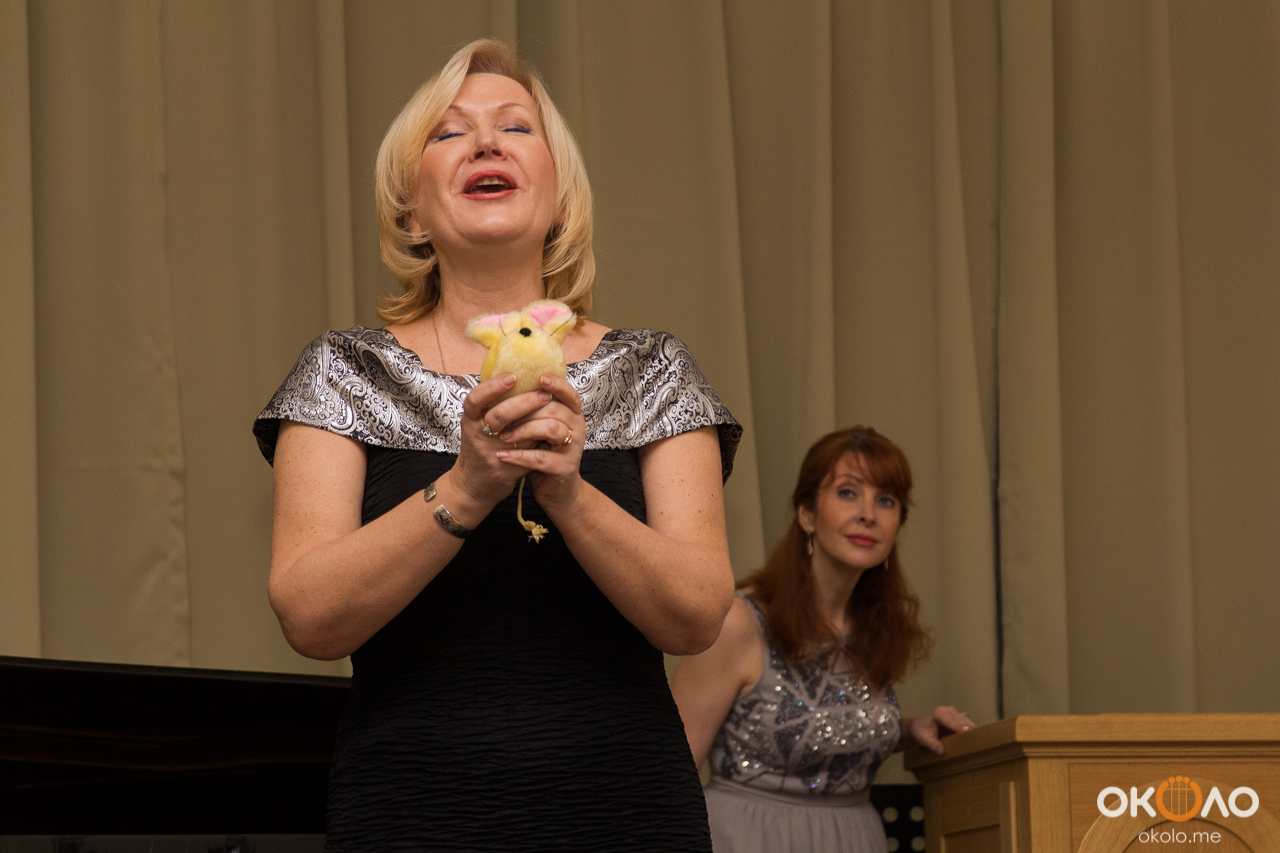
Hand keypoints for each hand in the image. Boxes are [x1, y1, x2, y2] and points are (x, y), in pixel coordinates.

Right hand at [456, 373, 551, 508]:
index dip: (493, 387)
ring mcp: (491, 453)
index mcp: (470, 420)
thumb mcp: (478, 424)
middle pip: (500, 415)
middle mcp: (477, 435)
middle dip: (525, 402)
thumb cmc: (480, 446)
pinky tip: (551, 430)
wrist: (474, 485)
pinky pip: (526, 451)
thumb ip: (493, 406)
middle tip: (544, 393)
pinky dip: (539, 440)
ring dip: (536, 421)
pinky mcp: (505, 469)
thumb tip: (522, 378)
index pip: (475, 399)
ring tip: (553, 409)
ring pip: (516, 434)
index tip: (513, 376)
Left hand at [493, 374, 584, 511]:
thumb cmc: (543, 452)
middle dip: (525, 411)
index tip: (539, 379)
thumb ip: (533, 409)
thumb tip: (508, 384)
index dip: (557, 384)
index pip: (570, 393)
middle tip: (501, 417)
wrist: (556, 489)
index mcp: (572, 414)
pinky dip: (519, 456)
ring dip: (523, 431)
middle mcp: (577, 428)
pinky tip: (503, 455)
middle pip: (553, 409)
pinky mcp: (565, 468)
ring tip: (503, 437)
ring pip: (550, 429)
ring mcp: (573, 448)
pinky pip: (541, 458)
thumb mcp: (540, 427)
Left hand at [905, 706, 972, 754]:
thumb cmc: (920, 731)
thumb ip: (932, 744)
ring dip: (969, 732)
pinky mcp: (958, 718)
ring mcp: (955, 713)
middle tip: (970, 744)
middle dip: (967, 732)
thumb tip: (941, 751)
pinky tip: (966, 740)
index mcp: (939, 713)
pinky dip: (968, 732)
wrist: (918, 726)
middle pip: (963, 721)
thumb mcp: (923, 738)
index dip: (960, 728)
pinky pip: (967, 725)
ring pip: (968, 722)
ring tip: (969, 743)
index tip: (967, 735)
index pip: (952, 721)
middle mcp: (949, 710)